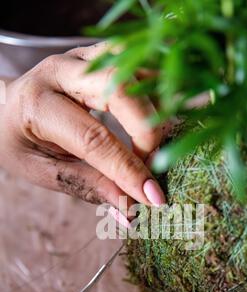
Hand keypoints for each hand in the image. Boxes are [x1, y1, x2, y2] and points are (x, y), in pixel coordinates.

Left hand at [0, 43, 164, 208]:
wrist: (6, 105)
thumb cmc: (19, 141)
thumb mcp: (43, 170)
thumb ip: (86, 185)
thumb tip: (129, 211)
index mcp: (38, 104)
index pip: (94, 139)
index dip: (127, 170)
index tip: (153, 197)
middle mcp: (61, 71)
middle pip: (120, 90)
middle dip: (147, 133)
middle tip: (152, 165)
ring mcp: (84, 56)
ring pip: (136, 67)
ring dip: (156, 108)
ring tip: (155, 144)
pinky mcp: (102, 53)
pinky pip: (142, 63)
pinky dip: (158, 91)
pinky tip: (158, 119)